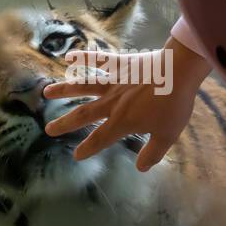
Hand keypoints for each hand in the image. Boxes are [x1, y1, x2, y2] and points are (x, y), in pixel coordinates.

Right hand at [43, 36, 210, 170]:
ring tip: (46, 92)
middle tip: (49, 129)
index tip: (76, 155)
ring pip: (83, 86)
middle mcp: (111, 103)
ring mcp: (113, 81)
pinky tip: (69, 57)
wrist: (179, 71)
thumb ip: (152, 153)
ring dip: (64, 89)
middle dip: (65, 123)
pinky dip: (83, 58)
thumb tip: (140, 167)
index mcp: (122, 121)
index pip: (100, 139)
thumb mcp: (167, 135)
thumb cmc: (174, 104)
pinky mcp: (119, 64)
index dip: (87, 148)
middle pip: (83, 114)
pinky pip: (98, 60)